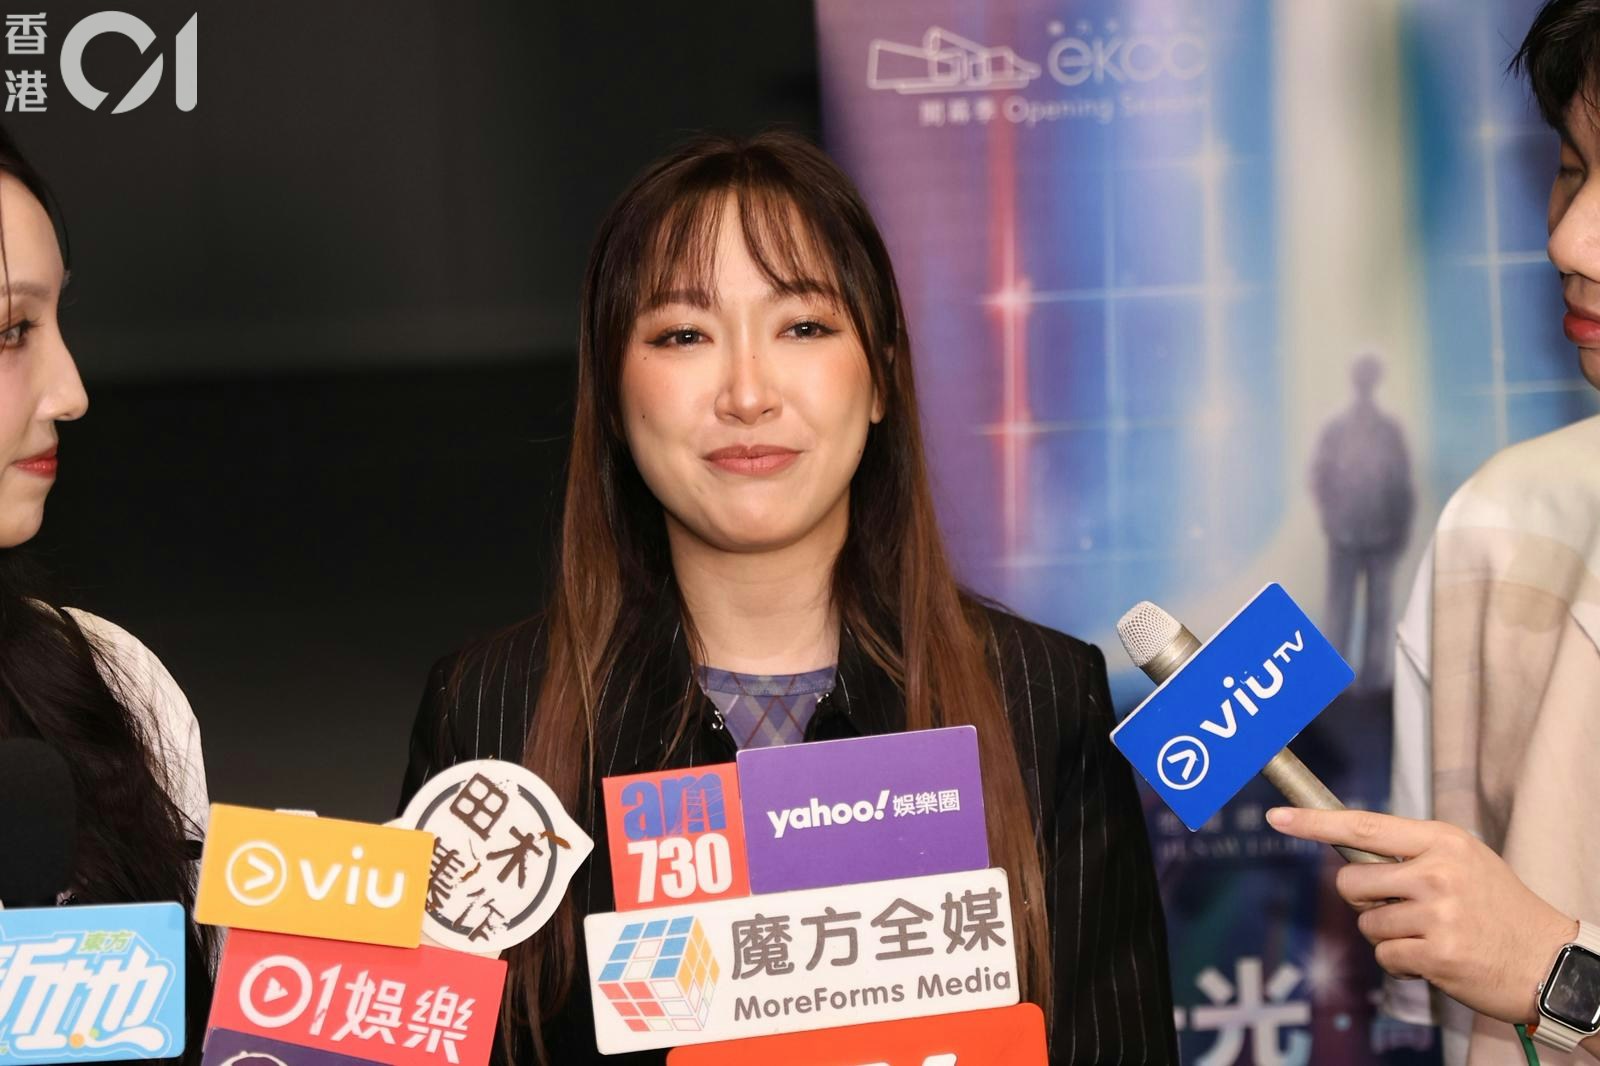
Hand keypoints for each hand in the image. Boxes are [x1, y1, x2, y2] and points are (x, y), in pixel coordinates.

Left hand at [1266, 807, 1576, 1024]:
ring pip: (1367, 924)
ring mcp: (1438, 914)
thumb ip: (1410, 854)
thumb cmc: (1499, 909)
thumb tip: (1350, 855)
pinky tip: (1435, 960)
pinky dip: (1402, 964)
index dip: (1315, 822)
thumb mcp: (1463, 862)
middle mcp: (1437, 872)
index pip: (1364, 826)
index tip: (1278, 817)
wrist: (1550, 962)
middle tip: (1400, 909)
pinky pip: (1385, 956)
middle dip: (1363, 900)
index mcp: (1442, 841)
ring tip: (1431, 935)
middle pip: (1351, 881)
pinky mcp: (1437, 954)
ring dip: (1389, 936)